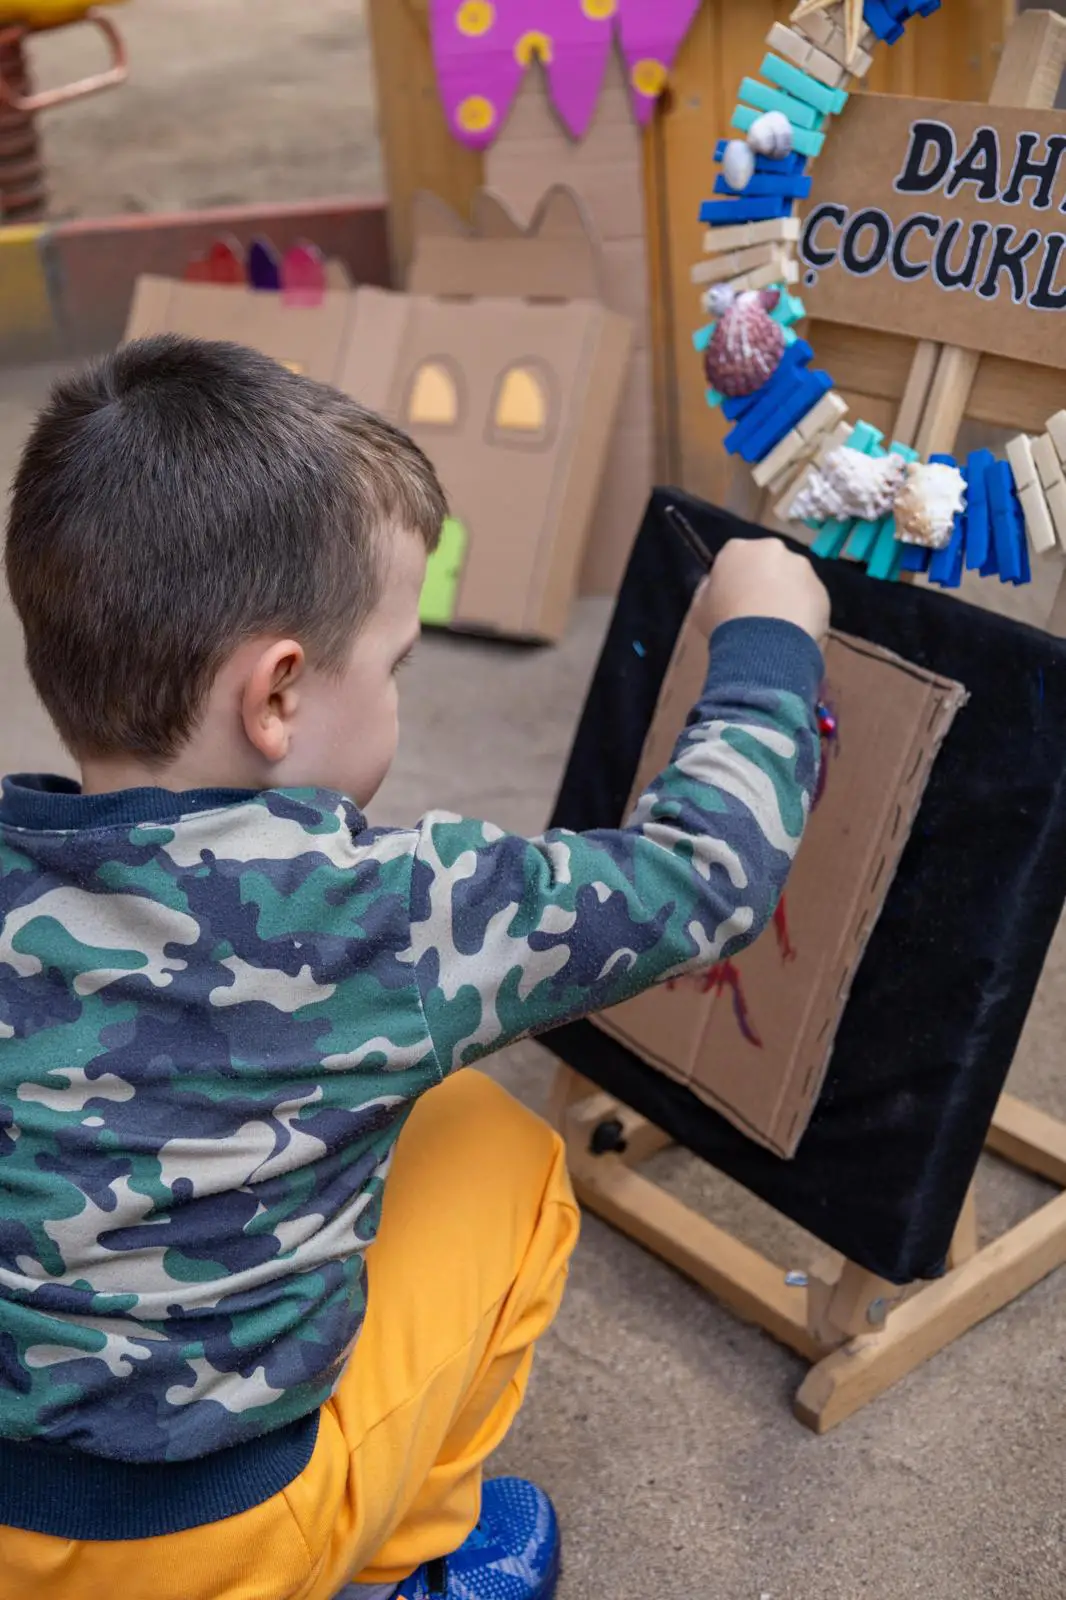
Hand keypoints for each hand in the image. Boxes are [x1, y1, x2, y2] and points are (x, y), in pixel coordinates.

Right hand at [696, 537, 829, 646]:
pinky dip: (804, 610)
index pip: (735, 557)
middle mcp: (772, 548)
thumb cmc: (725, 623)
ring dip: (787, 594)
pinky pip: (810, 598)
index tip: (734, 598)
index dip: (735, 578)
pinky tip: (794, 631)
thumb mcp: (700, 607)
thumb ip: (708, 589)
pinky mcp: (820, 587)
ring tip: (778, 624)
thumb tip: (715, 584)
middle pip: (768, 562)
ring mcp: (800, 567)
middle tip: (758, 610)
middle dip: (765, 580)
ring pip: (792, 578)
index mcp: (737, 549)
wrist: (764, 644)